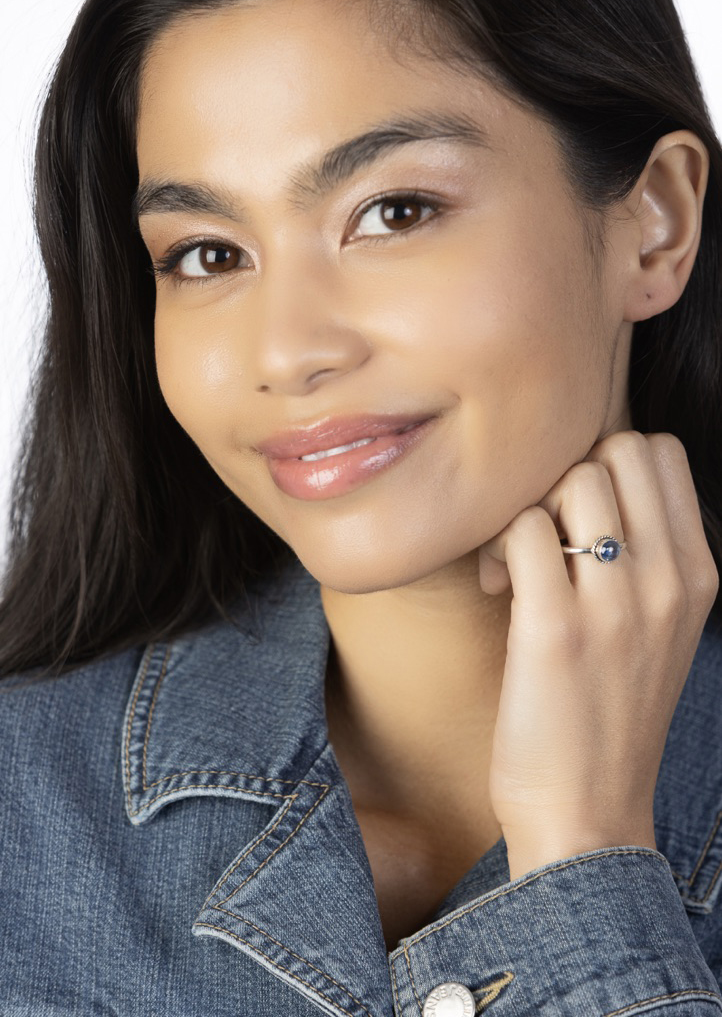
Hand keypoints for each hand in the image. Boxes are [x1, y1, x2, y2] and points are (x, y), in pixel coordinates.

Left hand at [477, 431, 718, 880]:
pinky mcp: (555, 629)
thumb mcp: (657, 626)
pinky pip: (523, 527)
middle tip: (544, 533)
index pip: (660, 451)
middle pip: (617, 448)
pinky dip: (497, 544)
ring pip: (572, 477)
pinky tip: (497, 587)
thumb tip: (586, 481)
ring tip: (515, 566)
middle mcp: (669, 581)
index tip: (579, 518)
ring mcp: (617, 604)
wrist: (589, 813)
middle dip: (567, 476)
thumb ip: (643, 553)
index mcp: (698, 574)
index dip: (606, 466)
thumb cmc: (609, 713)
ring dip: (528, 508)